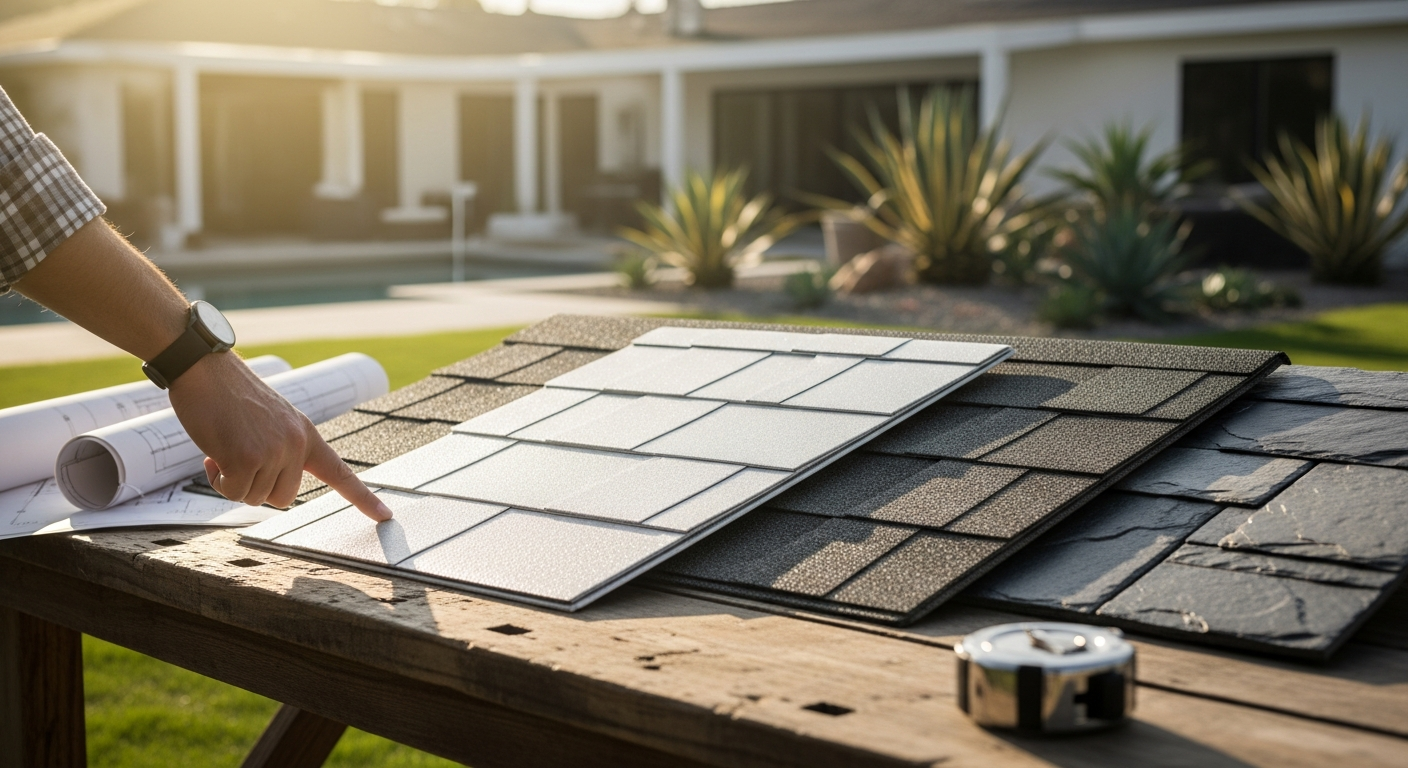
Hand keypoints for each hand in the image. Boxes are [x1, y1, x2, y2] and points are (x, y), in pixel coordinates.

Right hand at [168, 351, 391, 520]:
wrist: (206, 369)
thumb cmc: (231, 397)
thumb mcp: (272, 421)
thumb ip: (284, 450)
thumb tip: (277, 490)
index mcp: (307, 435)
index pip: (340, 472)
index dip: (363, 497)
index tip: (386, 516)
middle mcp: (296, 444)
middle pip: (283, 499)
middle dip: (257, 488)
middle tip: (239, 459)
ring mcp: (273, 451)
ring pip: (253, 497)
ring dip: (233, 481)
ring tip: (225, 447)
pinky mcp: (245, 457)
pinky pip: (232, 492)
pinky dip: (218, 480)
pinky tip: (213, 453)